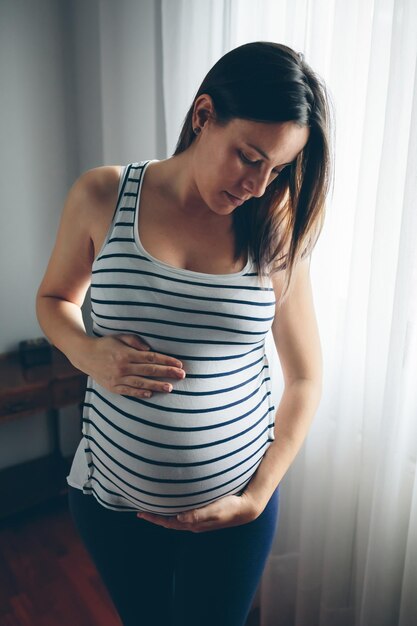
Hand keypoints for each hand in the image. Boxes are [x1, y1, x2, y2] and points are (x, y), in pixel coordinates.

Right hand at [78, 333, 185, 397]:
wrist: (84, 355)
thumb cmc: (106, 344)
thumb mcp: (120, 337)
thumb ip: (135, 341)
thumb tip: (149, 349)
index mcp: (126, 353)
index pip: (151, 358)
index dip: (166, 361)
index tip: (179, 364)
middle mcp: (123, 367)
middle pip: (149, 371)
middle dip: (167, 373)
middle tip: (182, 375)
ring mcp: (117, 378)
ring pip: (141, 383)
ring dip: (157, 385)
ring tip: (170, 388)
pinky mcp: (112, 387)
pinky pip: (128, 391)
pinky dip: (140, 393)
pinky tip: (151, 394)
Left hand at [136, 492, 259, 532]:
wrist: (245, 508)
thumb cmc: (230, 507)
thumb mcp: (214, 510)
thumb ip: (197, 514)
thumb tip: (179, 518)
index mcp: (193, 523)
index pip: (168, 523)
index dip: (154, 518)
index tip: (140, 513)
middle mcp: (193, 523)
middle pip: (169, 522)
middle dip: (155, 516)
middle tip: (141, 510)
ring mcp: (198, 519)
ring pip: (176, 518)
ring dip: (164, 513)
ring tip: (154, 505)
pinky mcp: (204, 513)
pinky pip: (183, 513)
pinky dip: (174, 509)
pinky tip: (174, 502)